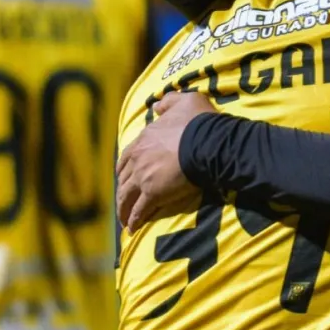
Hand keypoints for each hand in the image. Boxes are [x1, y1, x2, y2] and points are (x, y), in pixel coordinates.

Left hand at [115, 92, 216, 231]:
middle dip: (122, 191)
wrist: (207, 142)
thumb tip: (156, 106)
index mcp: (144, 138)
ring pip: (126, 196)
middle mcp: (139, 157)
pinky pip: (140, 210)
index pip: (127, 156)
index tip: (125, 178)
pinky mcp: (153, 193)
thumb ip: (168, 103)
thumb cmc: (199, 122)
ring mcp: (143, 176)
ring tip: (125, 220)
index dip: (125, 168)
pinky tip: (133, 228)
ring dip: (123, 209)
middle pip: (123, 178)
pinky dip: (134, 220)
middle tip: (124, 201)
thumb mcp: (185, 101)